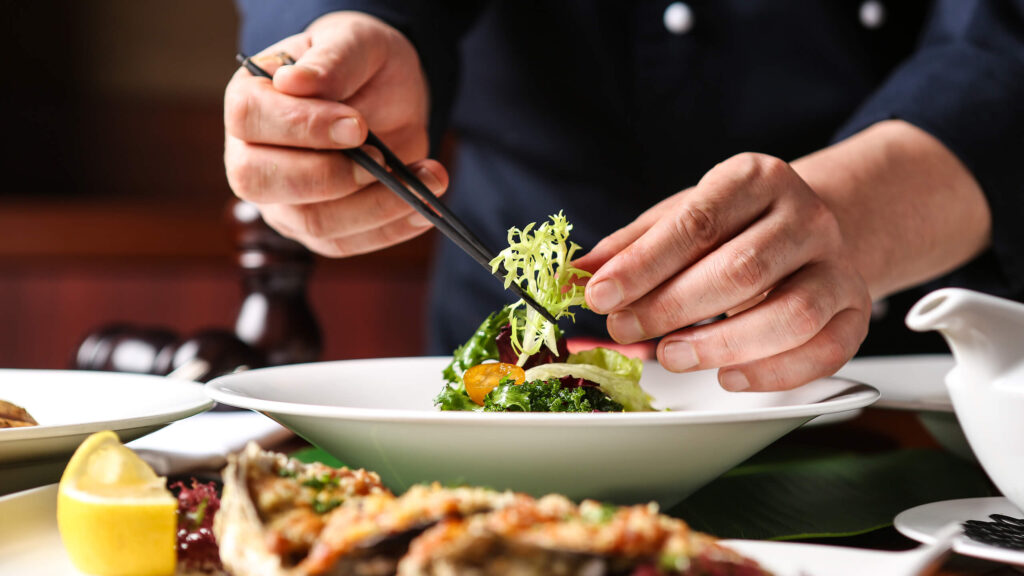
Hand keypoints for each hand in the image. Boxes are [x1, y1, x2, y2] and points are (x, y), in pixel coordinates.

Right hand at [224, 11, 447, 256]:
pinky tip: (425, 207)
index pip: (250, 120)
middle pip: (261, 182)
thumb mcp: (354, 43)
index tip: (358, 126)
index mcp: (249, 102)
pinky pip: (348, 243)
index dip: (303, 127)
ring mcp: (281, 201)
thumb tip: (293, 83)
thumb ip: (331, 61)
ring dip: (377, 206)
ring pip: (314, 222)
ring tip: (428, 178)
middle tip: (383, 159)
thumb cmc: (360, 64)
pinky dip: (391, 229)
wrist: (386, 94)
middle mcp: (252, 157)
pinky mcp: (318, 230)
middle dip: (331, 176)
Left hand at [574, 153, 871, 390]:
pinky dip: (774, 373)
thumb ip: (632, 246)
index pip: (696, 222)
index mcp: (755, 179)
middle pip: (741, 270)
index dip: (643, 265)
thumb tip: (578, 276)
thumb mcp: (680, 216)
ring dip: (721, 345)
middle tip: (624, 329)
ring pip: (791, 314)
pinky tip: (729, 376)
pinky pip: (826, 351)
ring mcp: (837, 264)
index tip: (599, 294)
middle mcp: (805, 216)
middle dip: (671, 307)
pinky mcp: (855, 309)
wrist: (807, 225)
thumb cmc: (733, 224)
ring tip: (670, 355)